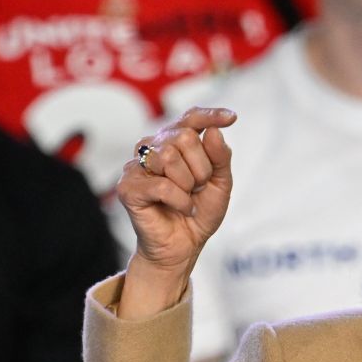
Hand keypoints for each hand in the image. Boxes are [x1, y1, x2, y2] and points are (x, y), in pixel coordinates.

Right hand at [119, 107, 235, 313]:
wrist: (183, 246)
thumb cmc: (198, 212)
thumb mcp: (219, 184)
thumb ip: (220, 157)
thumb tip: (214, 131)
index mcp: (174, 142)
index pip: (190, 118)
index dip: (210, 115)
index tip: (233, 118)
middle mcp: (153, 148)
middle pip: (183, 137)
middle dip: (201, 167)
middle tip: (198, 188)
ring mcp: (137, 166)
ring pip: (169, 158)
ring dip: (188, 184)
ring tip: (187, 198)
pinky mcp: (128, 187)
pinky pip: (162, 186)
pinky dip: (180, 200)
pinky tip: (182, 208)